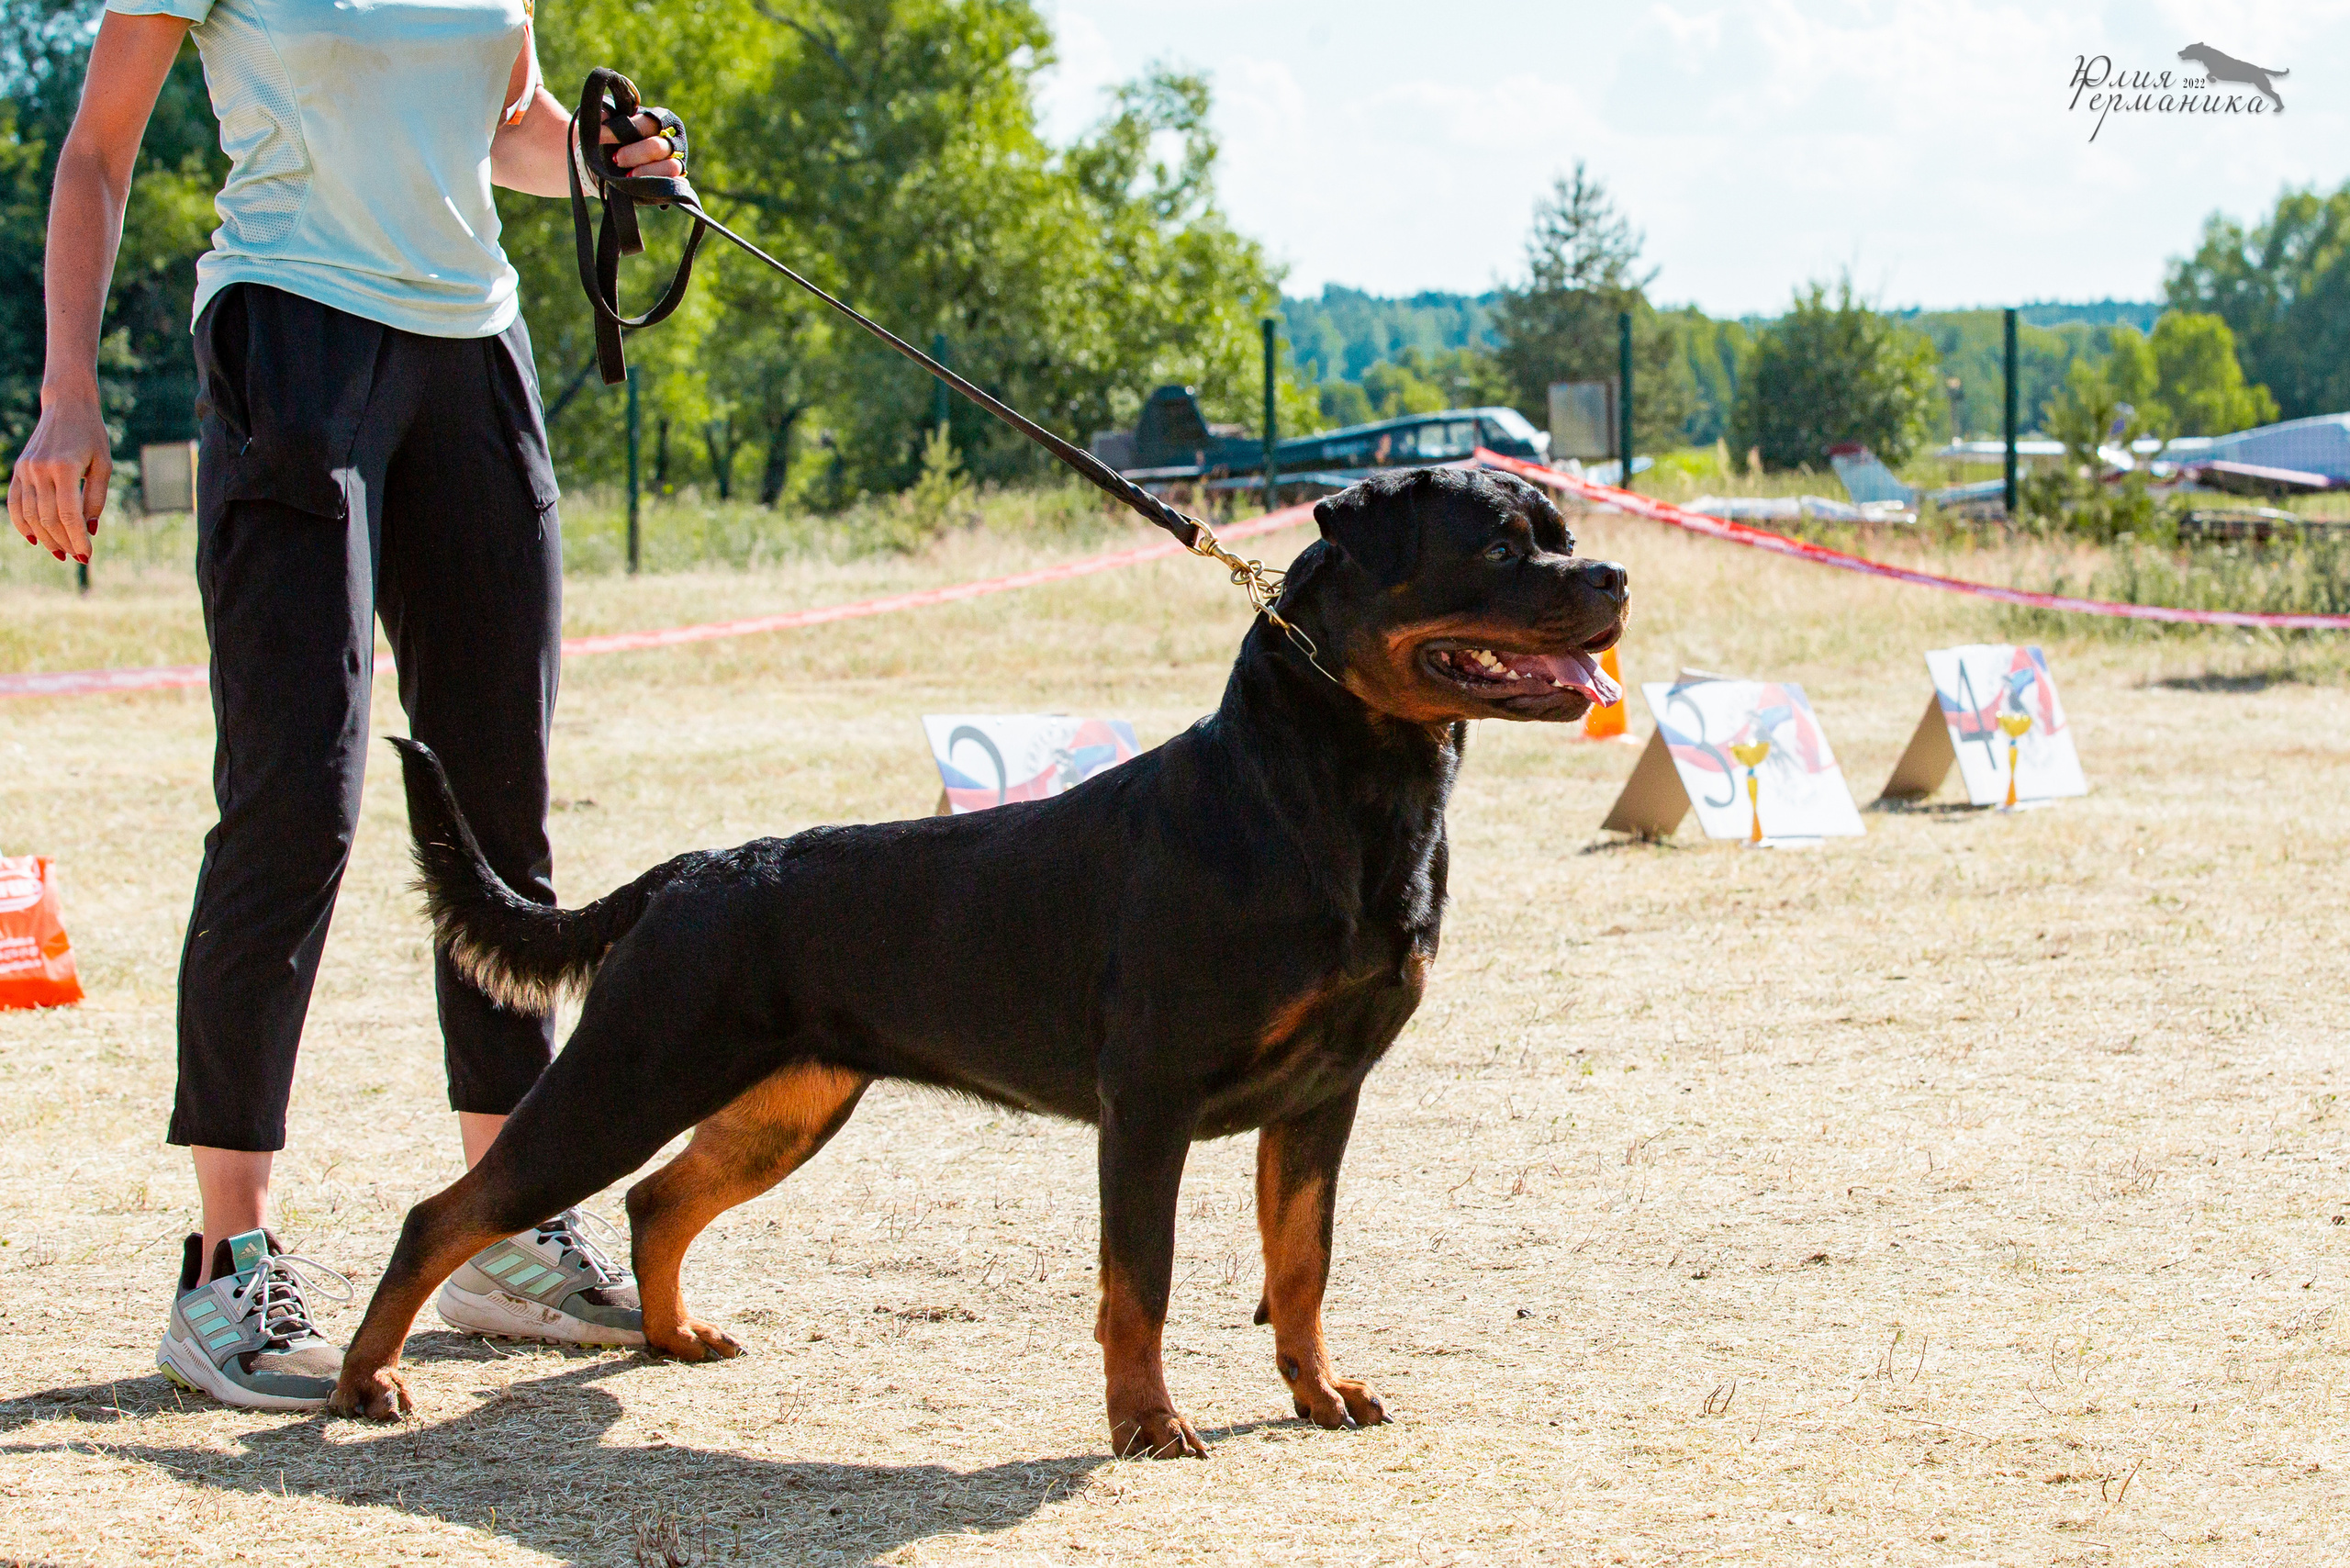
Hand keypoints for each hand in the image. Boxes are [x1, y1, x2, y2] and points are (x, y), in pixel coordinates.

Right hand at [7, 392, 107, 562]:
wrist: (67, 406)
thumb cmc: (92, 436)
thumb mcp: (103, 466)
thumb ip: (96, 498)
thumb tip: (90, 530)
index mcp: (64, 468)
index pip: (69, 515)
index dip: (77, 538)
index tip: (87, 555)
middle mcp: (40, 470)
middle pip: (48, 518)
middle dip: (63, 542)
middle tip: (75, 557)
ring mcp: (26, 469)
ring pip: (31, 514)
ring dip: (45, 537)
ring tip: (60, 551)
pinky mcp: (19, 469)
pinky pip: (16, 502)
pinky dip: (22, 523)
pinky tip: (34, 539)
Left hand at [596, 109, 683, 181]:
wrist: (606, 168)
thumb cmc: (609, 141)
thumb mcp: (604, 124)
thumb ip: (604, 116)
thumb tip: (603, 117)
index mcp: (657, 120)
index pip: (647, 123)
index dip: (623, 131)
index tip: (600, 137)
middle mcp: (671, 141)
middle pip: (658, 146)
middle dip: (634, 154)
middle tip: (616, 160)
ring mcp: (675, 163)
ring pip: (671, 167)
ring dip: (647, 173)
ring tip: (626, 177)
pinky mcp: (675, 184)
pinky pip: (677, 185)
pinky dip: (660, 188)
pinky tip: (639, 188)